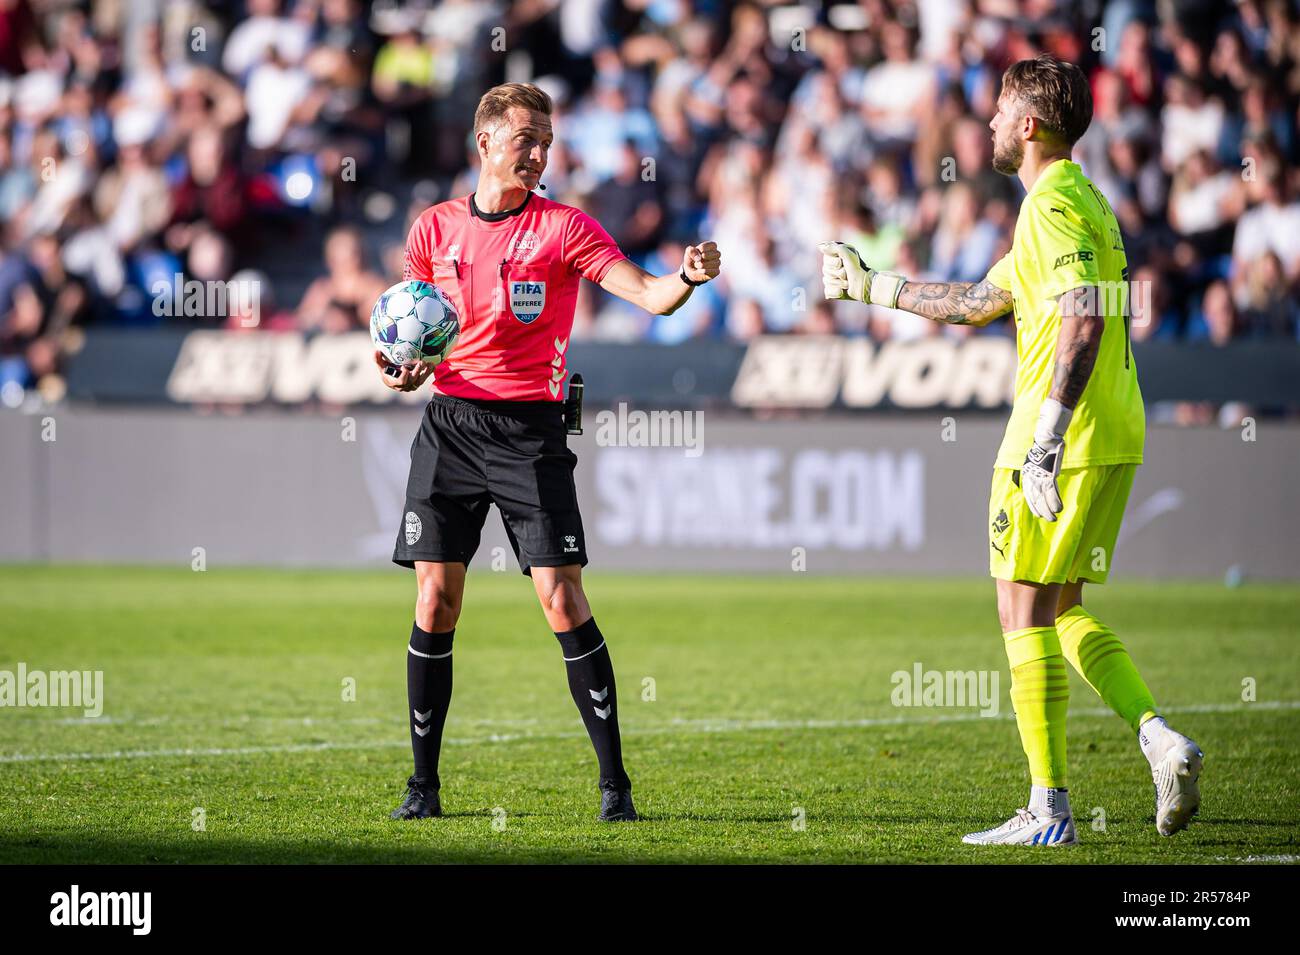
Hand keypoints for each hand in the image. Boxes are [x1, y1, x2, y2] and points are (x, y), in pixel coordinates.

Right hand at [374, 349, 433, 392]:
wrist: (393, 377)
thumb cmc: (386, 371)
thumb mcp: (381, 366)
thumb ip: (377, 359)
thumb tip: (376, 351)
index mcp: (395, 383)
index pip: (401, 382)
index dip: (404, 376)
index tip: (405, 367)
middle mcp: (404, 386)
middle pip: (413, 381)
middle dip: (417, 372)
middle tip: (421, 362)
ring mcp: (412, 385)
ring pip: (420, 381)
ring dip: (426, 372)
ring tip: (429, 363)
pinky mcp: (418, 382)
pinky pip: (425, 378)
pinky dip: (429, 371)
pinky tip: (433, 364)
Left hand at [681, 240, 720, 283]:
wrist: (691, 271)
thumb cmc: (692, 259)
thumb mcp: (688, 252)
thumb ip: (691, 251)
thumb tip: (699, 258)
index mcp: (712, 246)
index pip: (707, 246)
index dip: (700, 250)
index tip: (698, 252)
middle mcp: (717, 253)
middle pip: (710, 255)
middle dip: (700, 258)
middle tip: (697, 260)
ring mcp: (718, 262)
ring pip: (712, 263)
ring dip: (701, 265)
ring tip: (698, 266)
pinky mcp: (717, 271)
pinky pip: (713, 271)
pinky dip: (704, 272)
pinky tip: (701, 271)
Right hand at [818, 241, 904, 306]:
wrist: (866, 285)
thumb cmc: (858, 267)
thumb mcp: (847, 252)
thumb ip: (833, 247)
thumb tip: (820, 246)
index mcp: (836, 256)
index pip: (826, 259)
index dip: (833, 263)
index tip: (841, 263)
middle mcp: (834, 267)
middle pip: (825, 270)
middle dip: (838, 273)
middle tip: (848, 274)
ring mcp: (833, 279)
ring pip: (826, 281)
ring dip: (839, 283)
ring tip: (848, 283)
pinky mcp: (834, 290)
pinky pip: (827, 291)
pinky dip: (835, 292)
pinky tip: (842, 292)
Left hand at [1020, 399, 1071, 521]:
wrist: (1047, 437)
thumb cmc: (1045, 447)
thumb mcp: (1038, 460)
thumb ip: (1038, 470)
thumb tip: (1043, 476)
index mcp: (1028, 474)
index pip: (1029, 493)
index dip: (1033, 505)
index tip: (1038, 513)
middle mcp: (1031, 477)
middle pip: (1036, 498)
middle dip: (1042, 510)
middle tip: (1048, 520)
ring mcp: (1040, 476)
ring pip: (1043, 497)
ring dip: (1049, 509)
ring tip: (1054, 518)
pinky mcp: (1049, 474)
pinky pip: (1052, 491)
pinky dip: (1055, 501)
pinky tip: (1059, 509)